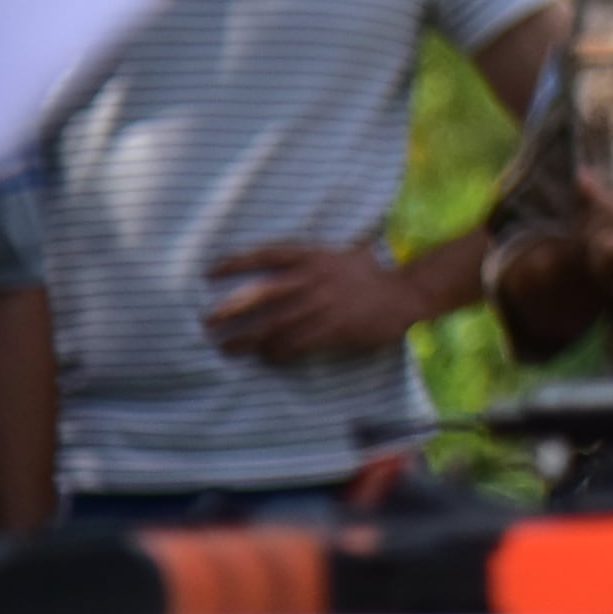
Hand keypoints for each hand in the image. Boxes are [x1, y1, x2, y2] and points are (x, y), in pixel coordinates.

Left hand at [204, 241, 436, 362]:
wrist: (405, 294)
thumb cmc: (370, 275)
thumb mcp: (342, 254)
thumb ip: (312, 259)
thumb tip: (281, 262)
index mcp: (315, 256)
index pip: (268, 256)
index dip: (237, 262)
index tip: (209, 272)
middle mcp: (316, 278)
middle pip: (263, 294)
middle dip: (231, 309)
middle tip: (207, 322)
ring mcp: (325, 304)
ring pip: (276, 324)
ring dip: (248, 339)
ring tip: (228, 348)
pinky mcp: (335, 329)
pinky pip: (298, 344)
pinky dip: (278, 353)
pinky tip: (267, 359)